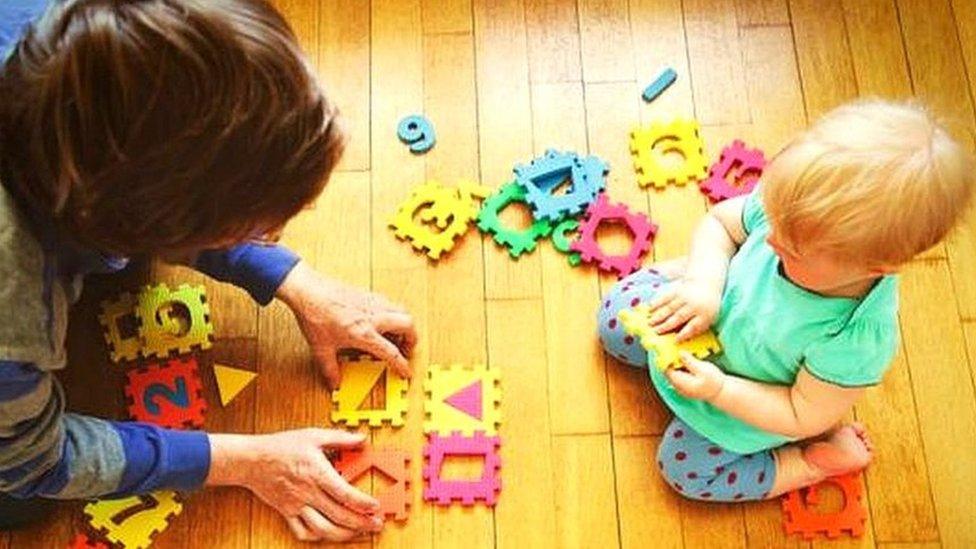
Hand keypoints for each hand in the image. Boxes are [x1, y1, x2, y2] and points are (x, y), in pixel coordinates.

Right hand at [208, 429, 381, 542]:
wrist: (251, 460)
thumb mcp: (313, 435)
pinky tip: (328, 534)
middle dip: (361, 523)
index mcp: (317, 474)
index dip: (363, 503)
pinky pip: (302, 532)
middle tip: (376, 524)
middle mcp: (308, 493)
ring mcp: (297, 505)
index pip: (345, 494)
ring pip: (323, 529)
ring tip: (358, 533)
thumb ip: (340, 438)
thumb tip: (361, 439)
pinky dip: (317, 537)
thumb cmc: (281, 446)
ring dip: (343, 535)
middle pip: (339, 515)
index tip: (375, 506)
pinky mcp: (287, 512)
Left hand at [278, 262, 416, 387]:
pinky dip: (393, 313)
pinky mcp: (368, 294)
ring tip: (395, 335)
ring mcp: (373, 303)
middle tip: (406, 349)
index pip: (392, 352)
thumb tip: (333, 382)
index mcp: (364, 333)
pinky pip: (390, 303)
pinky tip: (381, 320)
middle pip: (408, 325)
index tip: (406, 371)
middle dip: (412, 339)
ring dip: (404, 324)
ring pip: (402, 311)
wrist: (308, 290)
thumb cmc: (315, 315)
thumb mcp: (321, 348)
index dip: (402, 365)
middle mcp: (374, 317)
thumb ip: (329, 369)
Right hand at [647, 277, 721, 341]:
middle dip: (667, 325)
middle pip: (679, 317)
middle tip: (656, 332)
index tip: (675, 340)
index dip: (684, 333)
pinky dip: (657, 303)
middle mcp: (694, 306)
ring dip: (659, 316)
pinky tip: (650, 308)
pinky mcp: (677, 291)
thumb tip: (681, 338)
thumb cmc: (705, 307)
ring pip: (670, 308)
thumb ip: (696, 329)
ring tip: (650, 323)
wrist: (706, 283)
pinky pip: (666, 297)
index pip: (693, 326)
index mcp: (704, 315)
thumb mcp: (707, 319)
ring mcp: (685, 297)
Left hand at [664, 352, 725, 401]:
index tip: (668, 347)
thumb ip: (689, 361)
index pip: (665, 367)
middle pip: (668, 369)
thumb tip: (679, 352)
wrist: (722, 393)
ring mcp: (680, 387)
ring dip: (677, 362)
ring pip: (673, 371)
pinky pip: (679, 374)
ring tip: (684, 353)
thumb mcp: (702, 369)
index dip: (665, 357)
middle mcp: (677, 385)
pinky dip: (681, 367)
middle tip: (677, 348)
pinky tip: (688, 361)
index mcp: (679, 381)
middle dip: (671, 358)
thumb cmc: (713, 382)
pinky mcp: (685, 386)